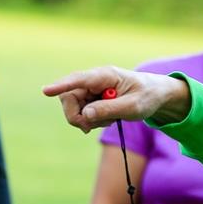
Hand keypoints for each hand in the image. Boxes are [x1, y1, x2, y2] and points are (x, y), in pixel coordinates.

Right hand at [42, 66, 191, 132]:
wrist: (156, 95)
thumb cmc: (148, 96)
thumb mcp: (133, 106)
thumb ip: (109, 110)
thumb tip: (84, 115)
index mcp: (105, 75)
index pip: (78, 79)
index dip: (61, 86)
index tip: (46, 91)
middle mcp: (94, 80)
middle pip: (69, 97)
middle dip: (77, 116)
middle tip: (91, 128)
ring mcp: (91, 89)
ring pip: (73, 107)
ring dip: (87, 120)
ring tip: (109, 121)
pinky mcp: (91, 98)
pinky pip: (81, 112)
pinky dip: (90, 121)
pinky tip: (106, 120)